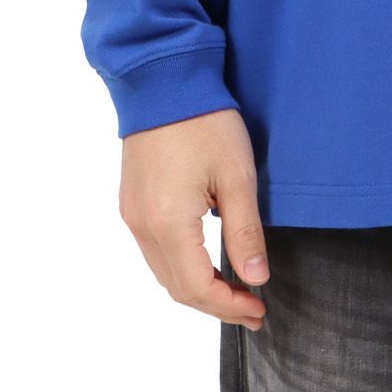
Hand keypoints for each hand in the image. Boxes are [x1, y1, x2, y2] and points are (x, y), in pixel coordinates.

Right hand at [119, 108, 268, 329]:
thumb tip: (256, 279)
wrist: (164, 79)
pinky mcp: (131, 201)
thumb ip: (244, 232)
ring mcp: (132, 214)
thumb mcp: (236, 176)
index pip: (197, 288)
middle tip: (253, 308)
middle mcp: (142, 226)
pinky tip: (207, 261)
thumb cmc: (205, 122)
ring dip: (197, 288)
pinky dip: (181, 266)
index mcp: (168, 224)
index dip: (229, 307)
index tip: (260, 311)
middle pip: (176, 287)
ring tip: (235, 290)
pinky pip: (154, 250)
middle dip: (215, 304)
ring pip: (163, 271)